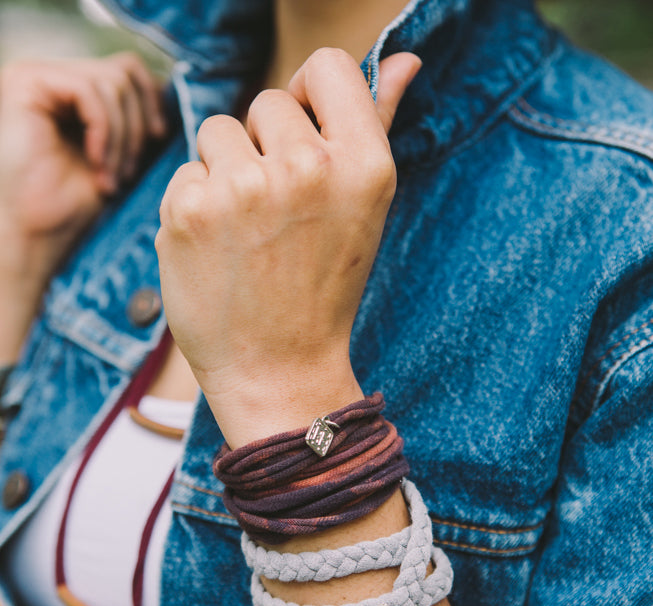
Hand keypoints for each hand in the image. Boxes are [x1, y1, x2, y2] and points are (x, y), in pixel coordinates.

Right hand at [0, 53, 166, 360]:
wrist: (35, 239)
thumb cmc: (76, 212)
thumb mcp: (120, 162)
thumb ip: (137, 127)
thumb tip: (175, 101)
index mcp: (74, 94)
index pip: (131, 73)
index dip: (153, 107)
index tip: (159, 143)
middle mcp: (54, 79)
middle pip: (127, 73)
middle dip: (139, 128)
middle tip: (127, 173)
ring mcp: (38, 78)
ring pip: (113, 83)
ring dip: (123, 139)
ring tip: (111, 178)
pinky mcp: (26, 85)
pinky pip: (90, 92)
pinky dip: (105, 134)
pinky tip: (97, 167)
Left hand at [156, 49, 419, 446]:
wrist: (277, 369)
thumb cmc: (323, 289)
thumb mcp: (364, 210)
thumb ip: (378, 124)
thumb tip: (404, 58)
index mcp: (364, 165)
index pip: (329, 67)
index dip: (309, 96)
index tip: (302, 133)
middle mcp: (307, 168)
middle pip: (267, 102)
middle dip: (265, 147)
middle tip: (277, 214)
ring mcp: (244, 187)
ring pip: (219, 131)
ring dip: (226, 172)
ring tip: (246, 233)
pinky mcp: (190, 208)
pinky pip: (187, 171)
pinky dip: (195, 204)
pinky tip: (216, 250)